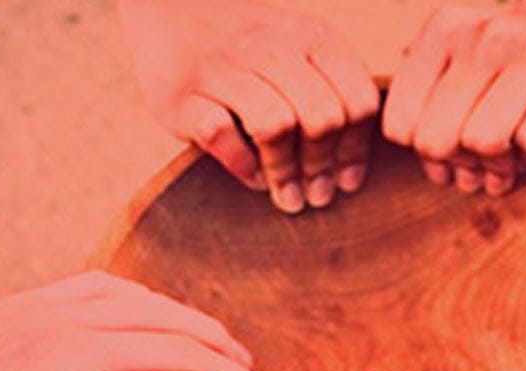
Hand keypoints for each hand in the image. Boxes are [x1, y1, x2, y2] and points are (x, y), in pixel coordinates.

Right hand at [120, 0, 379, 213]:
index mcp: (311, 37)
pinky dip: (242, 163)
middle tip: (316, 196)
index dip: (356, 150)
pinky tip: (251, 175)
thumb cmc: (245, 46)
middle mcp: (272, 47)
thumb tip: (352, 167)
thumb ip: (329, 89)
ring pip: (276, 126)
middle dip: (322, 167)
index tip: (347, 182)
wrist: (167, 6)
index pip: (358, 101)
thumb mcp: (296, 48)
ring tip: (287, 197)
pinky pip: (221, 133)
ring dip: (285, 172)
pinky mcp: (182, 93)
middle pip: (321, 118)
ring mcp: (225, 67)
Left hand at [383, 2, 525, 195]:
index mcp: (446, 28)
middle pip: (438, 140)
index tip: (449, 146)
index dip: (423, 154)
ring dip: (496, 163)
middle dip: (459, 163)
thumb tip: (441, 175)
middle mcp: (491, 33)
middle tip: (481, 158)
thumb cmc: (508, 71)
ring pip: (484, 142)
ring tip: (509, 152)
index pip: (401, 126)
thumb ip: (425, 120)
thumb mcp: (455, 75)